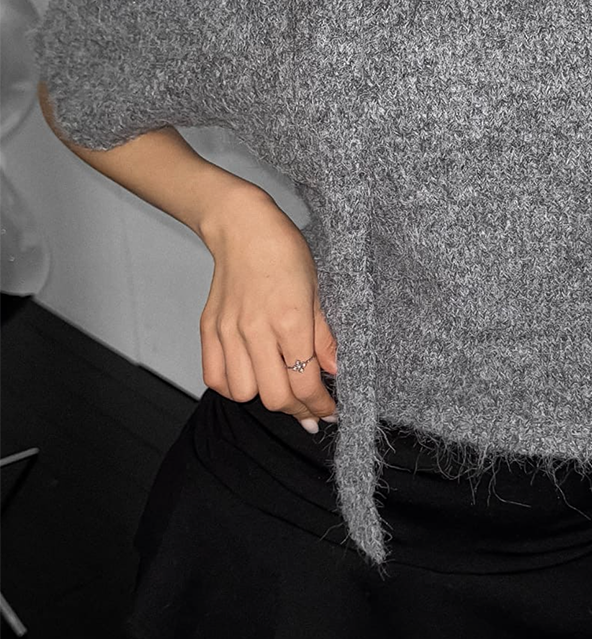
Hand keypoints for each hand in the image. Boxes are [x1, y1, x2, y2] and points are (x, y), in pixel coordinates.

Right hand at [197, 186, 337, 432]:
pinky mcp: (209, 330)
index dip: (320, 406)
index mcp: (289, 321)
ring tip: (281, 390)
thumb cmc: (284, 253)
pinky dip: (232, 387)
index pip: (305, 383)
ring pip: (244, 393)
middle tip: (311, 410)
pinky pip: (214, 377)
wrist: (242, 227)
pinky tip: (251, 379)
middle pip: (275, 397)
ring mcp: (228, 331)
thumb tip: (336, 371)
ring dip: (265, 398)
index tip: (329, 412)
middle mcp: (255, 331)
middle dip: (298, 411)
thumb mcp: (319, 292)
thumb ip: (325, 337)